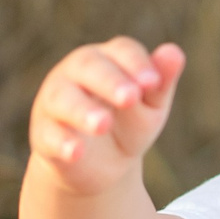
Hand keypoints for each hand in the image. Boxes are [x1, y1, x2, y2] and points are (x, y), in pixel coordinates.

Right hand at [28, 37, 185, 195]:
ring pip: (63, 99)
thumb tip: (175, 53)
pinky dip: (62, 143)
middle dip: (110, 81)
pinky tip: (76, 152)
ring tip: (103, 124)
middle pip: (89, 66)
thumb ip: (161, 83)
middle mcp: (76, 73)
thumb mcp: (150, 107)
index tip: (153, 82)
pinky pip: (49, 135)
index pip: (122, 51)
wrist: (101, 168)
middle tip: (130, 98)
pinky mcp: (44, 134)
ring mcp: (56, 103)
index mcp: (108, 59)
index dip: (137, 64)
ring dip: (83, 111)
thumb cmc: (128, 125)